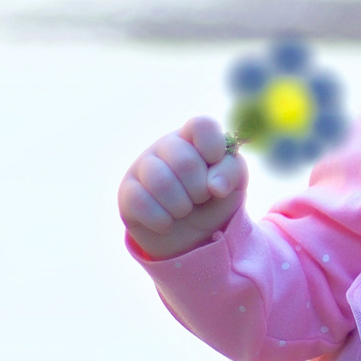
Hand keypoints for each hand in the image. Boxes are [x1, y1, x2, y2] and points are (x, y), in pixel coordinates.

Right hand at [118, 116, 247, 259]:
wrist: (191, 235)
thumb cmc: (214, 201)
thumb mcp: (234, 185)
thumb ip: (232, 172)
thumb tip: (215, 186)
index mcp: (193, 137)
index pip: (201, 125)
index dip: (213, 147)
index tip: (215, 165)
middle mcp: (166, 146)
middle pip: (184, 161)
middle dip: (199, 190)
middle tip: (200, 198)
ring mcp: (142, 166)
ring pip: (161, 183)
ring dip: (181, 206)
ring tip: (183, 211)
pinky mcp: (126, 192)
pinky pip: (141, 203)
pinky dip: (162, 220)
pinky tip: (166, 222)